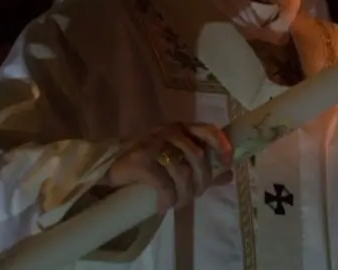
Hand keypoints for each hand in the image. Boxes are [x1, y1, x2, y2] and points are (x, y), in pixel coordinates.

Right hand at [102, 123, 233, 213]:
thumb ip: (202, 166)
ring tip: (177, 204)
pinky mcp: (140, 160)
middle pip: (198, 157)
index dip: (221, 145)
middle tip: (194, 196)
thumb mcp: (176, 159)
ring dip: (184, 195)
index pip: (208, 130)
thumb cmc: (147, 162)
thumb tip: (229, 175)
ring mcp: (153, 143)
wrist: (108, 167)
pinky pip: (164, 184)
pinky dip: (167, 200)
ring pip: (182, 172)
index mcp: (181, 128)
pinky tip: (162, 207)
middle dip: (201, 182)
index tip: (227, 163)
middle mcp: (169, 131)